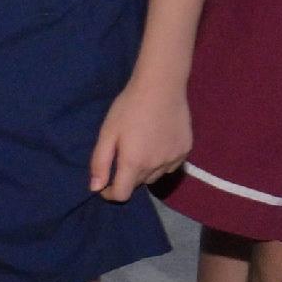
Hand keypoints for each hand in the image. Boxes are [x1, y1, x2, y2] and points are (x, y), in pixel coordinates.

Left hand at [86, 80, 189, 200]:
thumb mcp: (107, 133)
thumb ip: (100, 163)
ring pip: (154, 176)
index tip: (105, 184)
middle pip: (138, 184)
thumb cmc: (129, 107)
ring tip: (140, 148)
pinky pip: (170, 166)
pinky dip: (161, 162)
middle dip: (127, 177)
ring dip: (145, 170)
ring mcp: (174, 159)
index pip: (122, 195)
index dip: (110, 193)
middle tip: (122, 155)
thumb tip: (95, 188)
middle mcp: (156, 167)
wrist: (161, 86)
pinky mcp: (186, 150)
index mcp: (134, 164)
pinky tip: (157, 144)